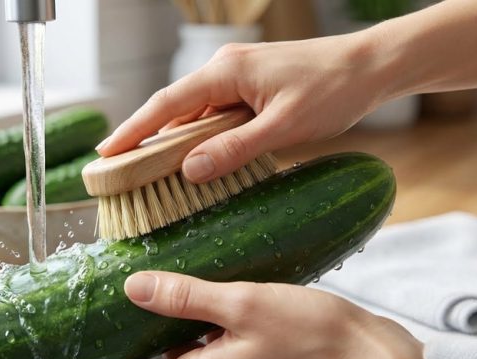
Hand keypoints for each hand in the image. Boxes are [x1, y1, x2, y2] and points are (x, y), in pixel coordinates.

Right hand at [96, 34, 388, 182]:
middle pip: (175, 109)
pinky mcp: (252, 89)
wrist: (371, 68)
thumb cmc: (332, 90)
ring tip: (151, 172)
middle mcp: (226, 71)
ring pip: (196, 114)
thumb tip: (189, 169)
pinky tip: (199, 160)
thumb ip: (235, 149)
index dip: (133, 130)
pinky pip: (217, 115)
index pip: (166, 103)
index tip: (106, 154)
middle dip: (147, 138)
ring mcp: (239, 79)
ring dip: (177, 141)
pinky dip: (203, 138)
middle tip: (121, 172)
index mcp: (226, 72)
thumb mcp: (283, 126)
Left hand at [114, 272, 443, 358]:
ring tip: (190, 297)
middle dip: (153, 342)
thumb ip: (185, 297)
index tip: (107, 334)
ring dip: (187, 338)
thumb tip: (135, 288)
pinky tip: (230, 311)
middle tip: (148, 302)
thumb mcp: (243, 303)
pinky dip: (216, 342)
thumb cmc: (314, 333)